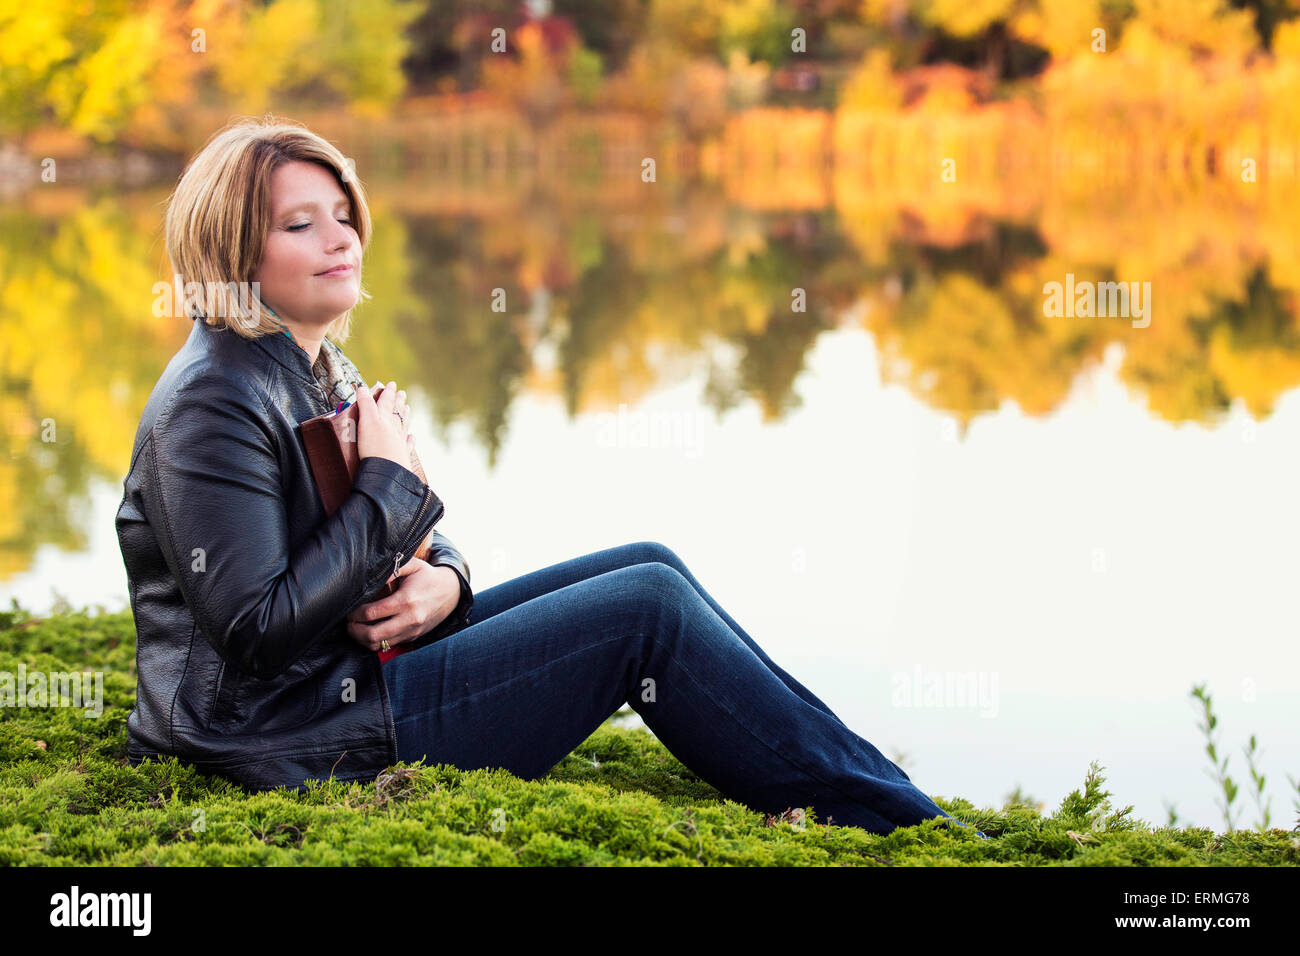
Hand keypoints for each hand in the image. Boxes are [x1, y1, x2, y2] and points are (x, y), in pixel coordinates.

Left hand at [345, 558, 459, 650]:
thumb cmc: (427, 577)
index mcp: (406, 600)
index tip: (349, 609)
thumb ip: (391, 568)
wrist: (451, 592)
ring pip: (379, 645)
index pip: (371, 613)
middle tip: (348, 622)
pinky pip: (389, 645)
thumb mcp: (413, 566)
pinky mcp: (413, 637)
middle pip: (372, 635)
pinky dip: (375, 641)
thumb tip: (369, 577)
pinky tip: (370, 631)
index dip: (354, 613)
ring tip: (356, 628)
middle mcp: (410, 619)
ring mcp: (412, 631)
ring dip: (362, 639)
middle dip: (354, 630)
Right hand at [355, 379, 415, 466]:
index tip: (392, 384)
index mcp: (384, 419)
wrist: (387, 473)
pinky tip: (412, 436)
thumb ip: (365, 404)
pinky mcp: (401, 456)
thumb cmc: (375, 447)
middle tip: (402, 392)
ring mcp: (400, 442)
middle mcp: (394, 428)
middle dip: (398, 401)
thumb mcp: (366, 422)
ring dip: (405, 415)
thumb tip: (362, 388)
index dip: (388, 392)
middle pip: (397, 411)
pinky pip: (407, 444)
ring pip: (403, 425)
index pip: (387, 402)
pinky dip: (410, 439)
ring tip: (408, 408)